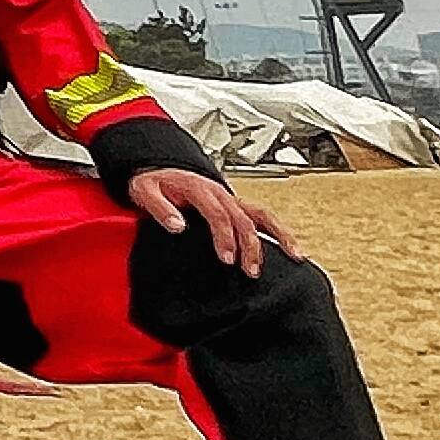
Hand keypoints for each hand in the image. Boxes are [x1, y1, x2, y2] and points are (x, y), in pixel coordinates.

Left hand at [130, 166, 290, 275]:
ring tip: (294, 257)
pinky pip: (263, 217)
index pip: (218, 214)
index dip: (225, 237)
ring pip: (262, 215)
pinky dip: (280, 231)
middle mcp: (219, 193)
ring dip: (279, 235)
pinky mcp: (236, 206)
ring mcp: (231, 199)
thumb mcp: (144, 191)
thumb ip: (159, 208)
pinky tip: (293, 249)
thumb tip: (177, 226)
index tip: (227, 259)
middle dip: (251, 245)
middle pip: (243, 219)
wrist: (158, 169)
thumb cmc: (152, 182)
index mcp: (198, 189)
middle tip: (250, 270)